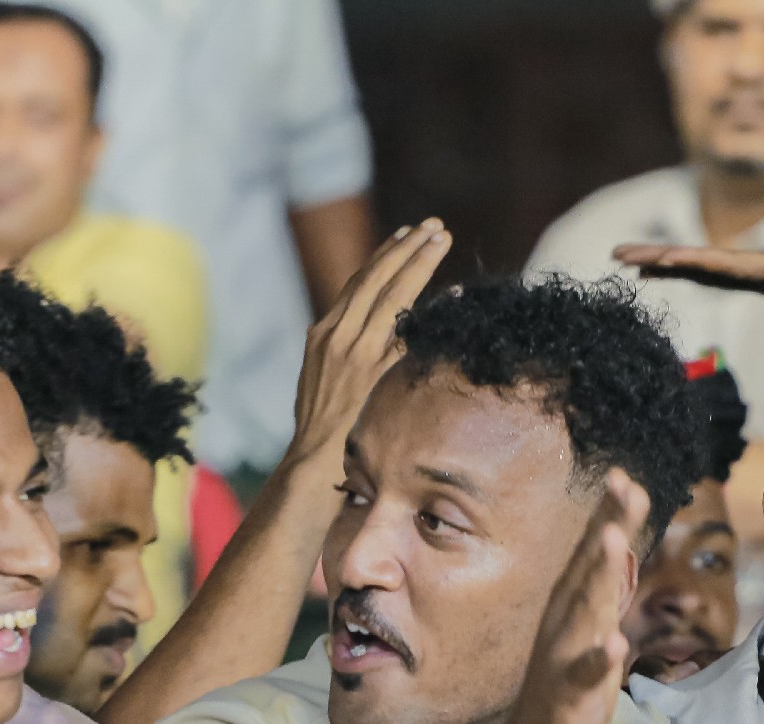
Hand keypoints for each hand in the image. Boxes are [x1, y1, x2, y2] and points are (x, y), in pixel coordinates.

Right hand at [285, 217, 450, 462]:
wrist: (310, 458)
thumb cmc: (319, 422)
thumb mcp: (319, 373)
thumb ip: (337, 347)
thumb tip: (357, 330)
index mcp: (323, 331)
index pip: (358, 282)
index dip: (385, 254)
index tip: (407, 233)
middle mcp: (336, 334)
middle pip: (376, 278)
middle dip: (407, 247)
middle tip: (434, 226)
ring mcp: (355, 351)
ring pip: (390, 295)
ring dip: (418, 263)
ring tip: (440, 239)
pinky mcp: (372, 372)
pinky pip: (408, 333)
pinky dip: (431, 310)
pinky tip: (453, 293)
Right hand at [484, 471, 646, 723]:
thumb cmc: (569, 681)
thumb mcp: (592, 625)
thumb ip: (606, 582)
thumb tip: (618, 535)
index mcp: (573, 605)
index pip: (594, 551)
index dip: (610, 513)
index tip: (623, 474)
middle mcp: (567, 622)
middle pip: (592, 568)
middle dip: (609, 528)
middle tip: (624, 487)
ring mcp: (567, 656)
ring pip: (587, 612)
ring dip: (602, 577)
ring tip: (616, 544)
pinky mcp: (572, 694)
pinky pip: (587, 674)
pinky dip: (599, 658)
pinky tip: (614, 644)